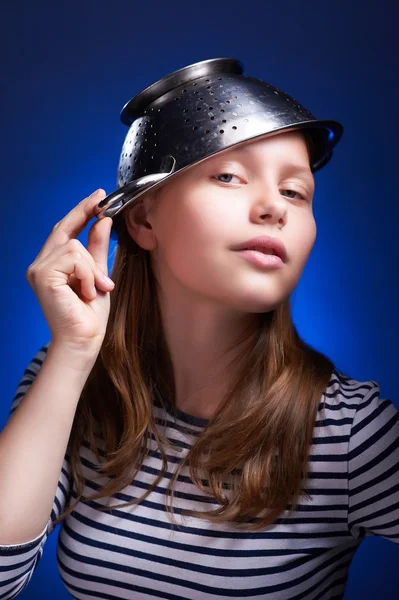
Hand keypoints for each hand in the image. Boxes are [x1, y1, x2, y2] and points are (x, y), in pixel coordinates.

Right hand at [26, 189, 114, 352]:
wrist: (84, 339)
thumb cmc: (90, 315)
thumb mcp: (98, 275)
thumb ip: (97, 249)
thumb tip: (103, 221)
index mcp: (53, 265)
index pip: (65, 231)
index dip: (80, 212)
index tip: (98, 196)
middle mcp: (41, 264)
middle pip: (63, 229)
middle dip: (84, 213)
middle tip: (102, 201)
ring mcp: (39, 269)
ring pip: (73, 246)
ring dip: (92, 268)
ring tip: (98, 288)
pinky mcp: (43, 276)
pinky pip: (73, 259)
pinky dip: (87, 274)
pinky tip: (88, 292)